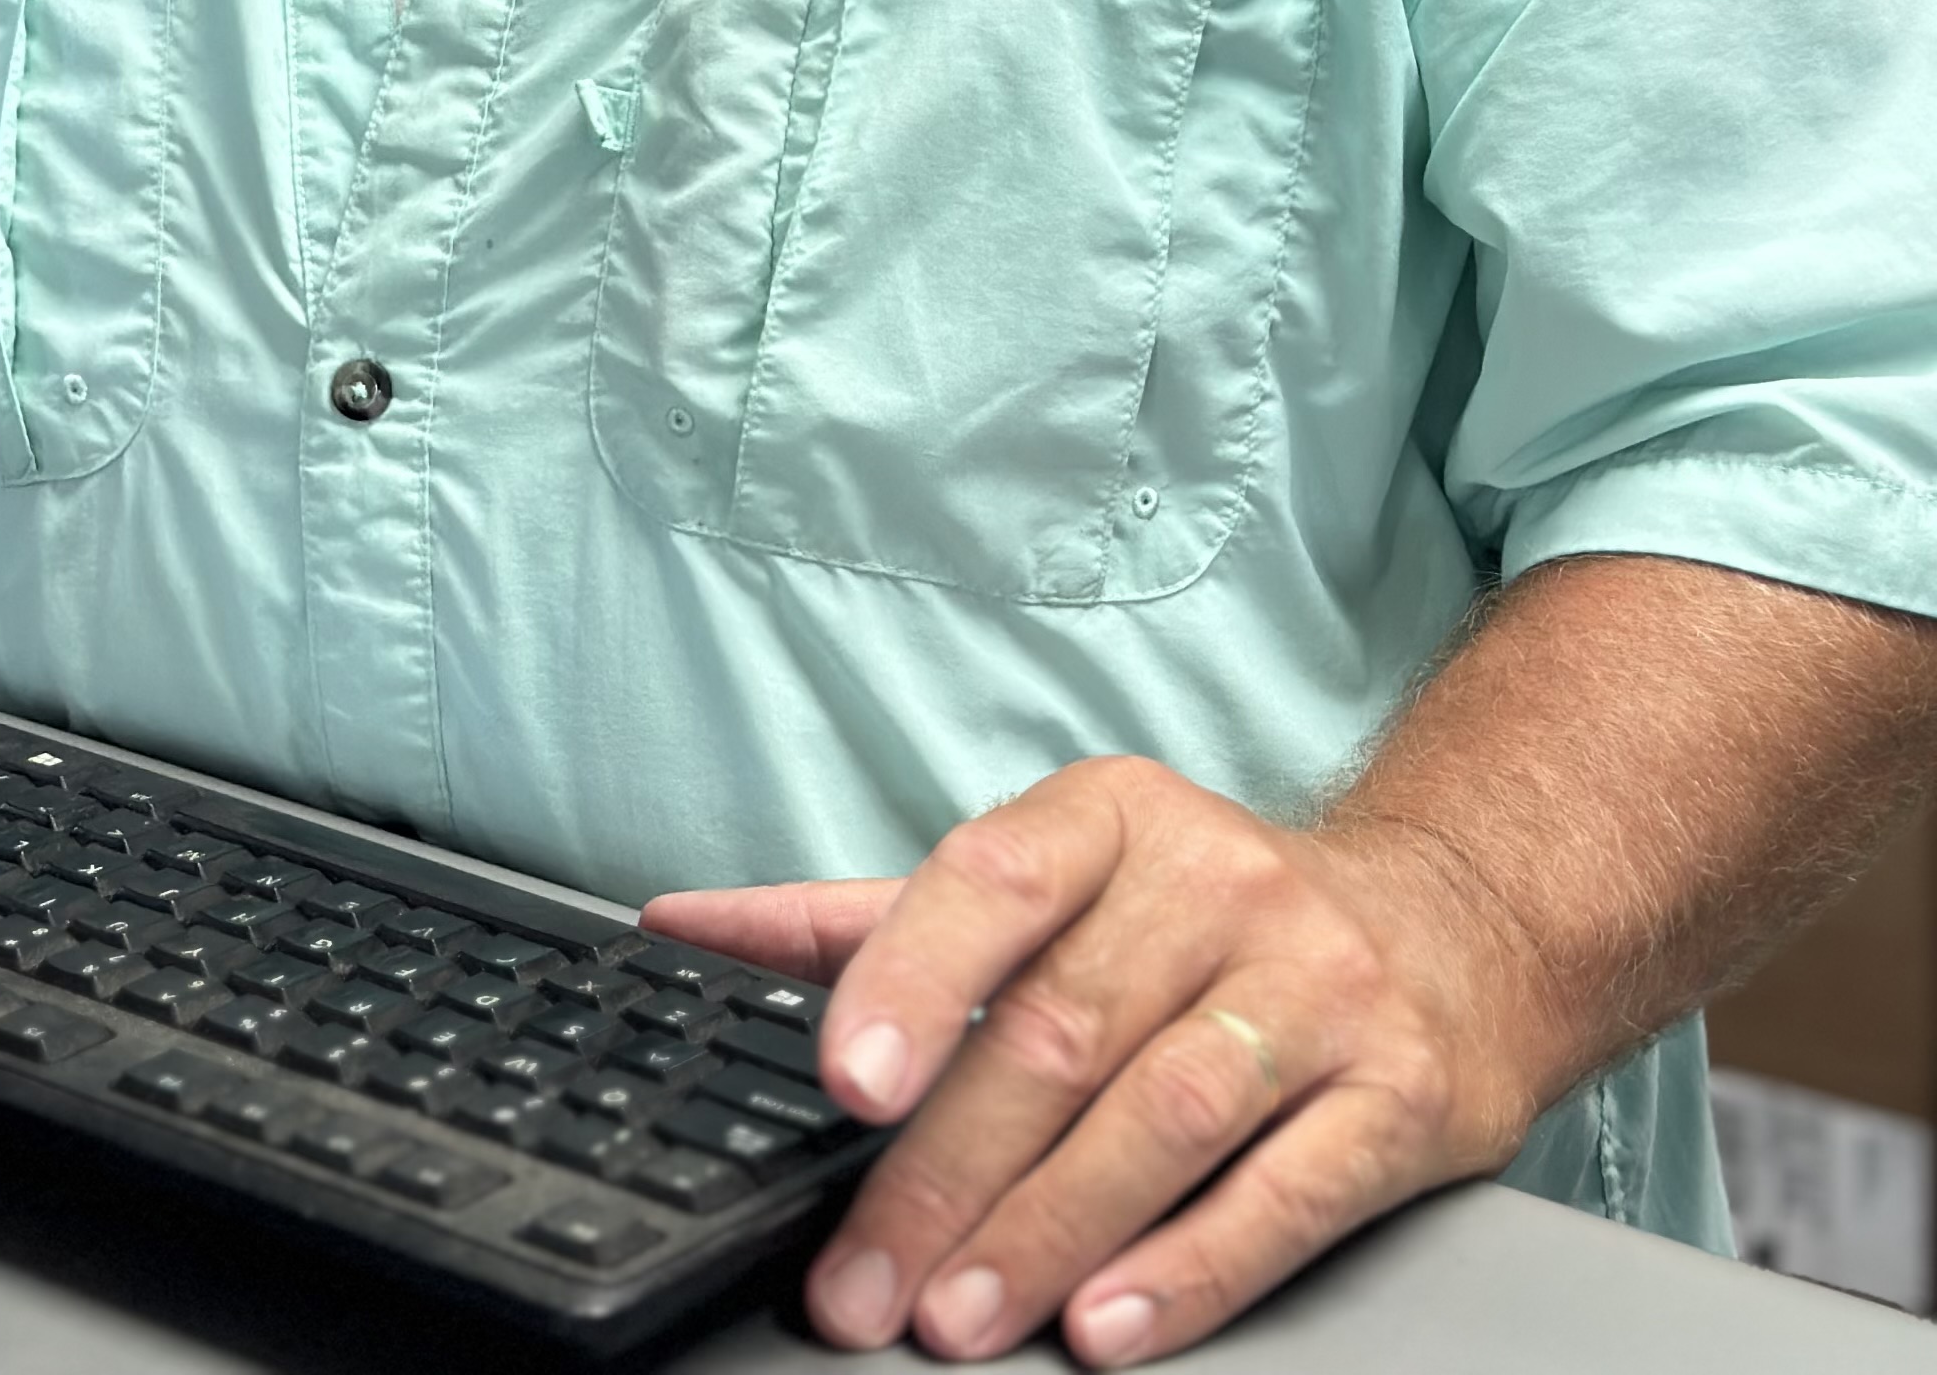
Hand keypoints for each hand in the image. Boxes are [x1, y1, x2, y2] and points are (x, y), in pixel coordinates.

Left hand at [644, 757, 1555, 1363]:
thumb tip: (686, 925)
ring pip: (1161, 1119)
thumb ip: (874, 917)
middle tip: (864, 1283)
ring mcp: (1316, 984)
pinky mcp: (1402, 1089)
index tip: (845, 1081)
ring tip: (959, 1320)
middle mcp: (1216, 883)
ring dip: (1047, 1232)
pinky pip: (1286, 1189)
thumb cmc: (1203, 912)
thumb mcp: (1054, 878)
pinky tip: (1110, 1323)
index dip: (912, 979)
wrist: (1453, 923)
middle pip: (1059, 1037)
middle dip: (946, 1175)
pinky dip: (1190, 1266)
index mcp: (1111, 818)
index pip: (994, 883)